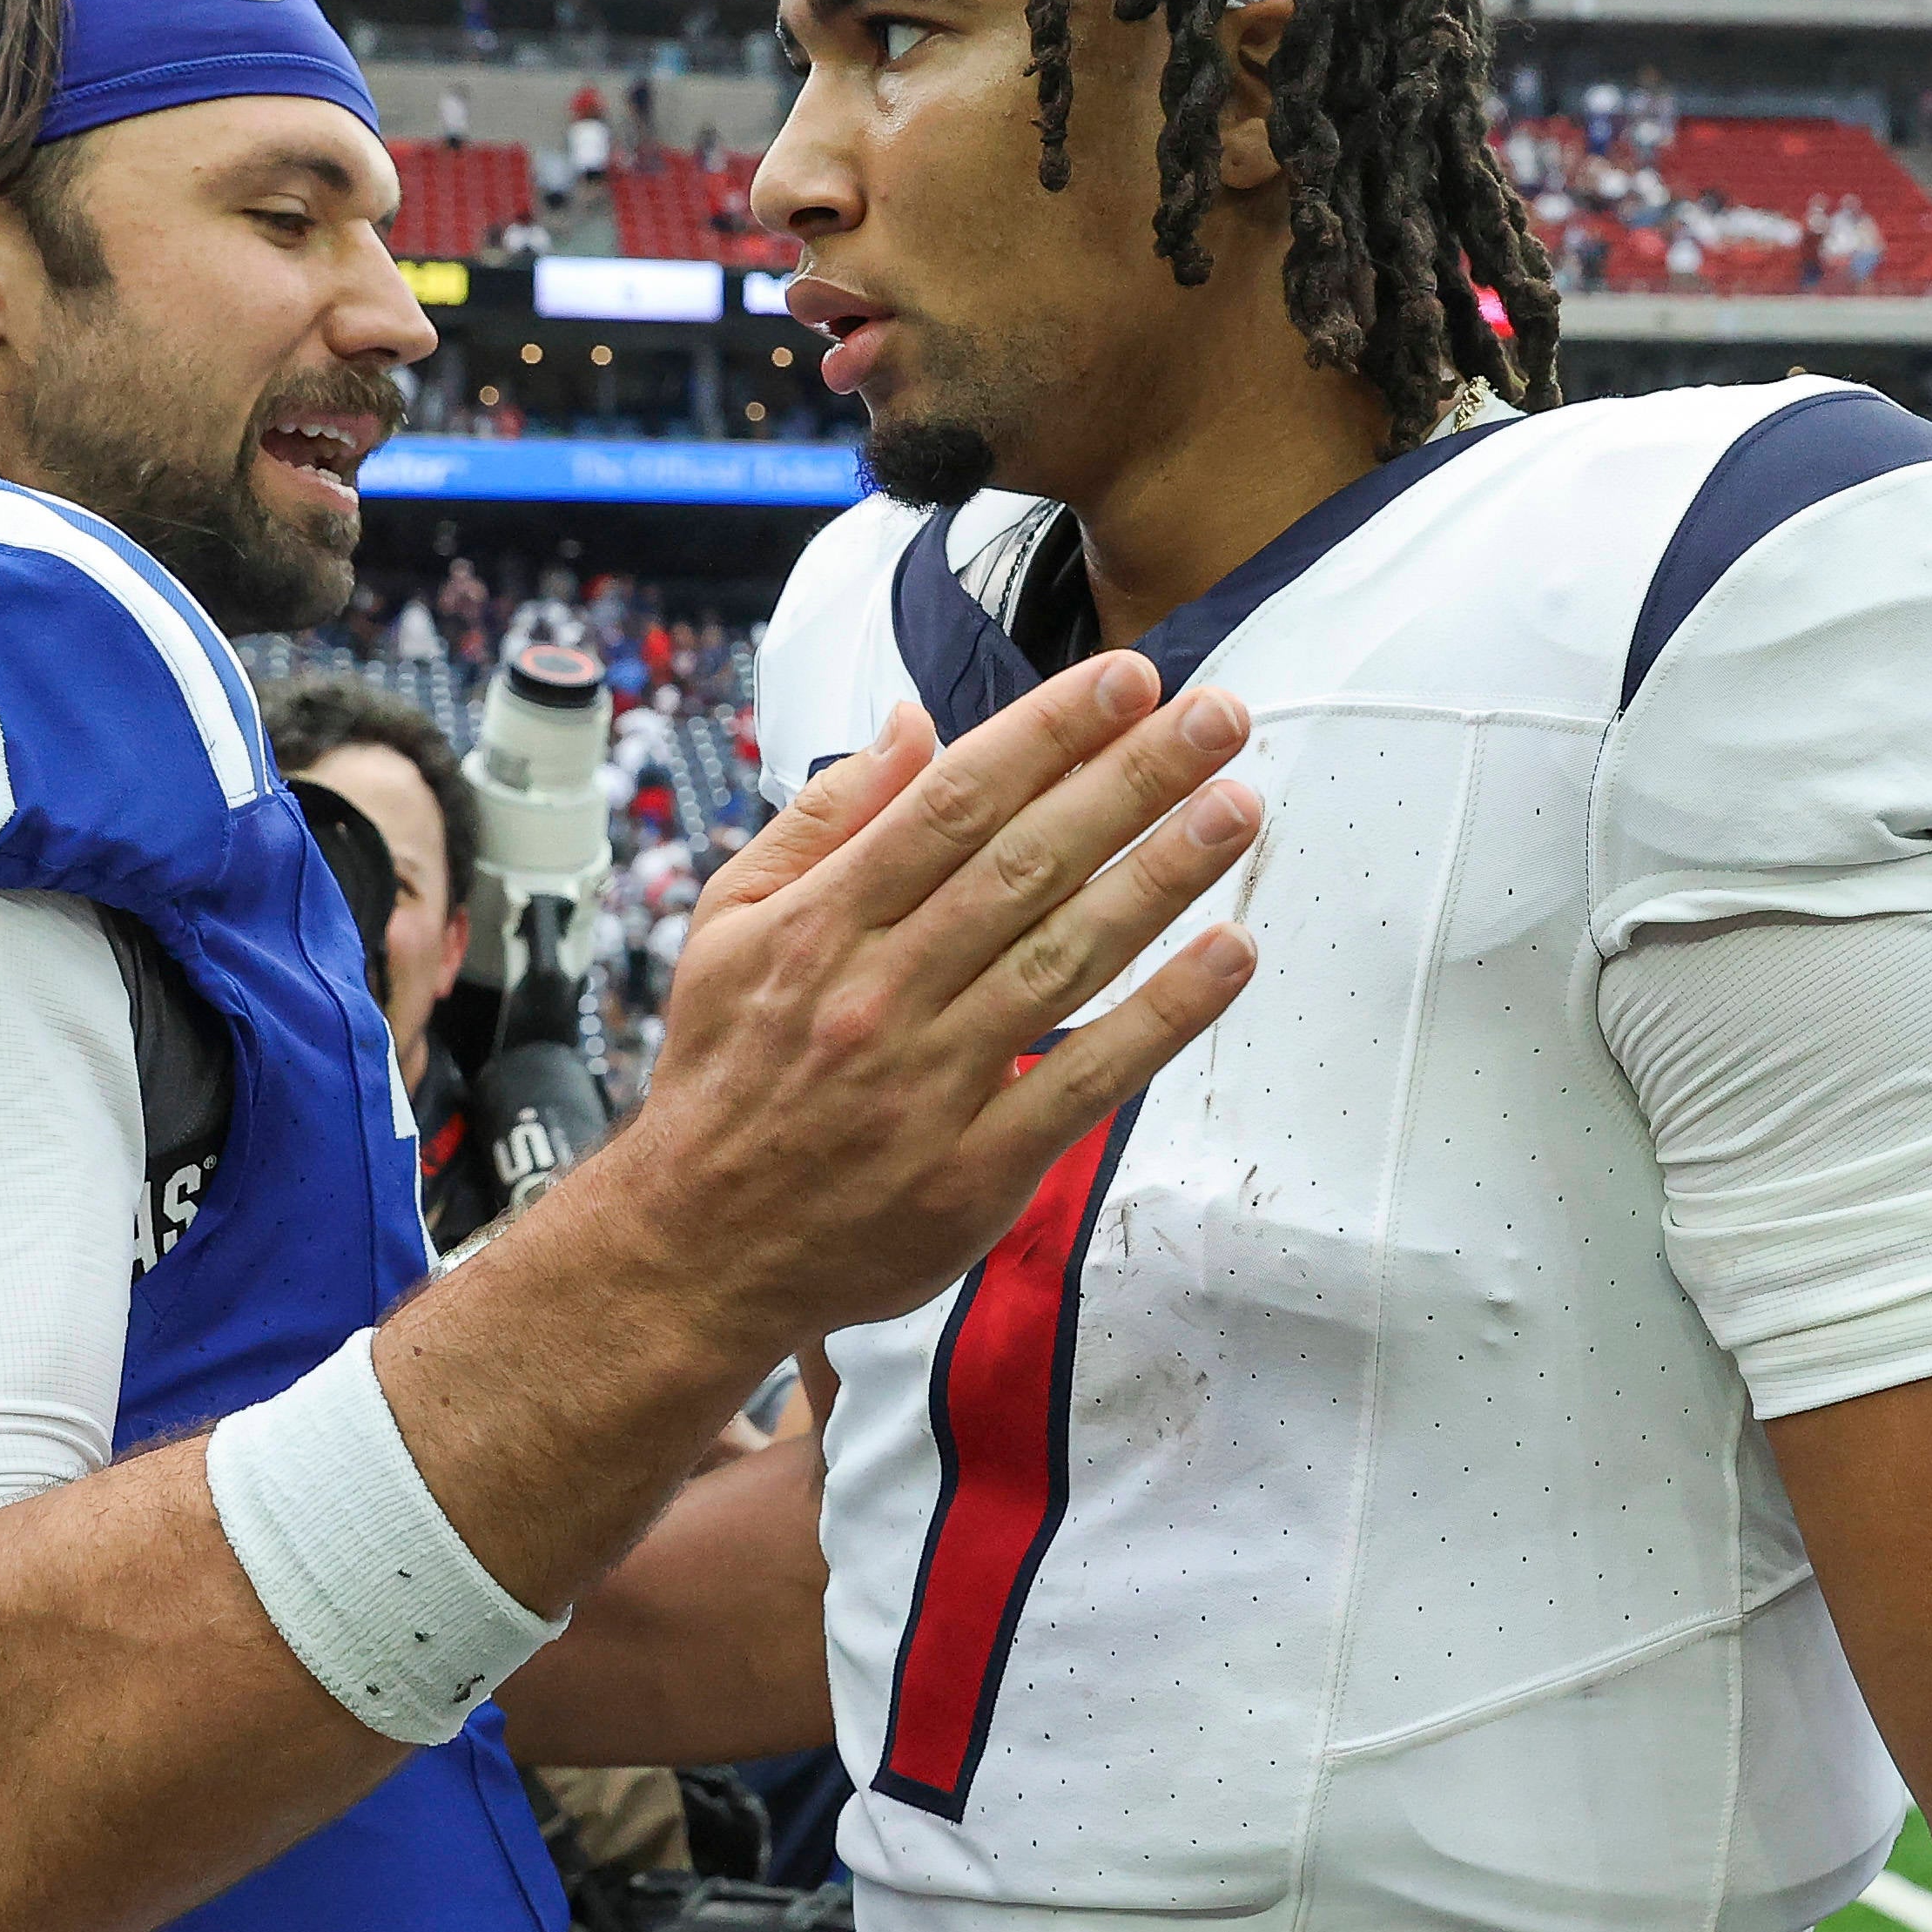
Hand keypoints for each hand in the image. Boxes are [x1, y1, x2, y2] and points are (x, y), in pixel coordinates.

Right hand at [605, 652, 1261, 1352]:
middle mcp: (877, 993)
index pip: (951, 805)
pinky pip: (1084, 1080)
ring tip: (1237, 808)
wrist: (694, 1250)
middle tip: (1219, 715)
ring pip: (1063, 959)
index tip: (1127, 681)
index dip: (1047, 734)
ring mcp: (929, 1085)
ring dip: (1159, 878)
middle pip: (1023, 865)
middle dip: (1128, 781)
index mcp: (818, 924)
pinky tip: (1226, 956)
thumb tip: (910, 724)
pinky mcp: (974, 1172)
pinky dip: (1160, 1018)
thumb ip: (823, 820)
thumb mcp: (727, 924)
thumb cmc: (721, 1075)